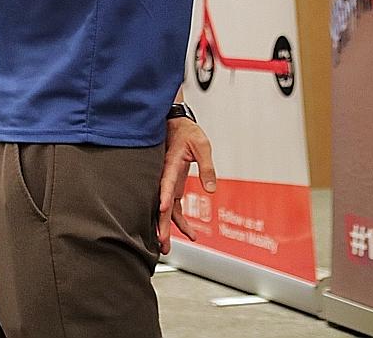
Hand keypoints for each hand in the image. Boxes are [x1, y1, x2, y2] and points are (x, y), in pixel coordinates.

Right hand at [158, 117, 216, 252]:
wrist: (175, 125)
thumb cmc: (187, 132)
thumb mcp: (201, 145)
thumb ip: (206, 167)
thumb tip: (212, 189)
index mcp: (169, 164)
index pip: (165, 183)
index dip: (163, 196)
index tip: (162, 209)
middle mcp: (165, 176)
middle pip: (161, 203)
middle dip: (161, 224)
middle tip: (162, 242)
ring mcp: (167, 183)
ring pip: (165, 209)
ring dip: (166, 227)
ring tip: (165, 247)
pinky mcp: (172, 186)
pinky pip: (173, 206)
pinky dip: (178, 220)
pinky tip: (188, 232)